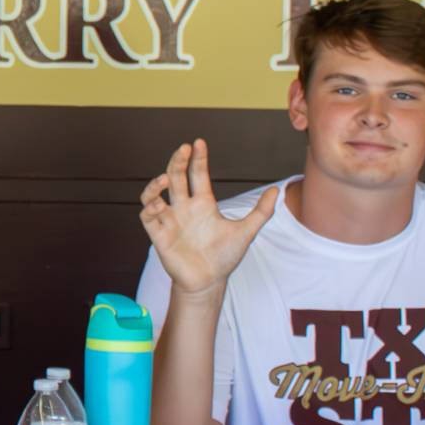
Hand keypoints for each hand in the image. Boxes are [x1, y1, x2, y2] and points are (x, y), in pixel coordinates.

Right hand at [139, 140, 276, 300]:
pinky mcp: (158, 233)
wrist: (208, 282)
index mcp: (203, 203)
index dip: (198, 158)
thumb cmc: (224, 257)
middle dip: (177, 161)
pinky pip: (148, 215)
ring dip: (156, 183)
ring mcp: (170, 219)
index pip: (197, 174)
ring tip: (165, 178)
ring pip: (155, 193)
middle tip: (183, 148)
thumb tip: (276, 190)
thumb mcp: (246, 231)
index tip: (198, 142)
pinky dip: (149, 206)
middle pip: (176, 177)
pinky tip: (158, 204)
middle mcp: (184, 207)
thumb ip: (261, 211)